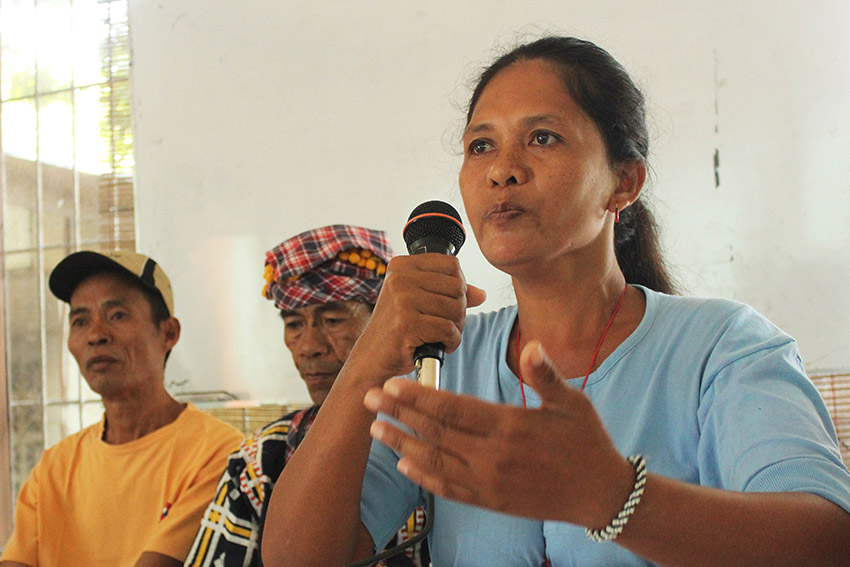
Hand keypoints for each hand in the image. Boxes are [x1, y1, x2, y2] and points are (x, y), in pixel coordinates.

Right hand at [351, 254, 485, 379]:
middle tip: (445, 325)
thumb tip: (481, 294)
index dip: (458, 286)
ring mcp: (402, 300)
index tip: (446, 303)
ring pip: (456, 309)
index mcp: (401, 266)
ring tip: (441, 335)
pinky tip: (439, 345)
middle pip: (458, 287)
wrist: (372, 358)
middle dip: (459, 310)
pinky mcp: (407, 323)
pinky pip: (449, 329)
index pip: (452, 265)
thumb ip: (450, 293)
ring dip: (456, 328)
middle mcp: (399, 278)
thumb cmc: (398, 330)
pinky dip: (451, 342)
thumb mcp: (421, 303)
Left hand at [364, 340, 633, 527]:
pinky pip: (449, 489)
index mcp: (510, 426)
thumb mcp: (572, 402)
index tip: (392, 384)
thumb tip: (533, 346)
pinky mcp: (491, 501)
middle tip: (368, 400)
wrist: (600, 494)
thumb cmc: (586, 441)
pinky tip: (404, 465)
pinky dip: (424, 477)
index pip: (453, 408)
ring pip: (435, 461)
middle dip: (399, 414)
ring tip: (376, 429)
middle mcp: (493, 457)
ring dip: (402, 444)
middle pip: (435, 433)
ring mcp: (489, 482)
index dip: (418, 396)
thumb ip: (545, 374)